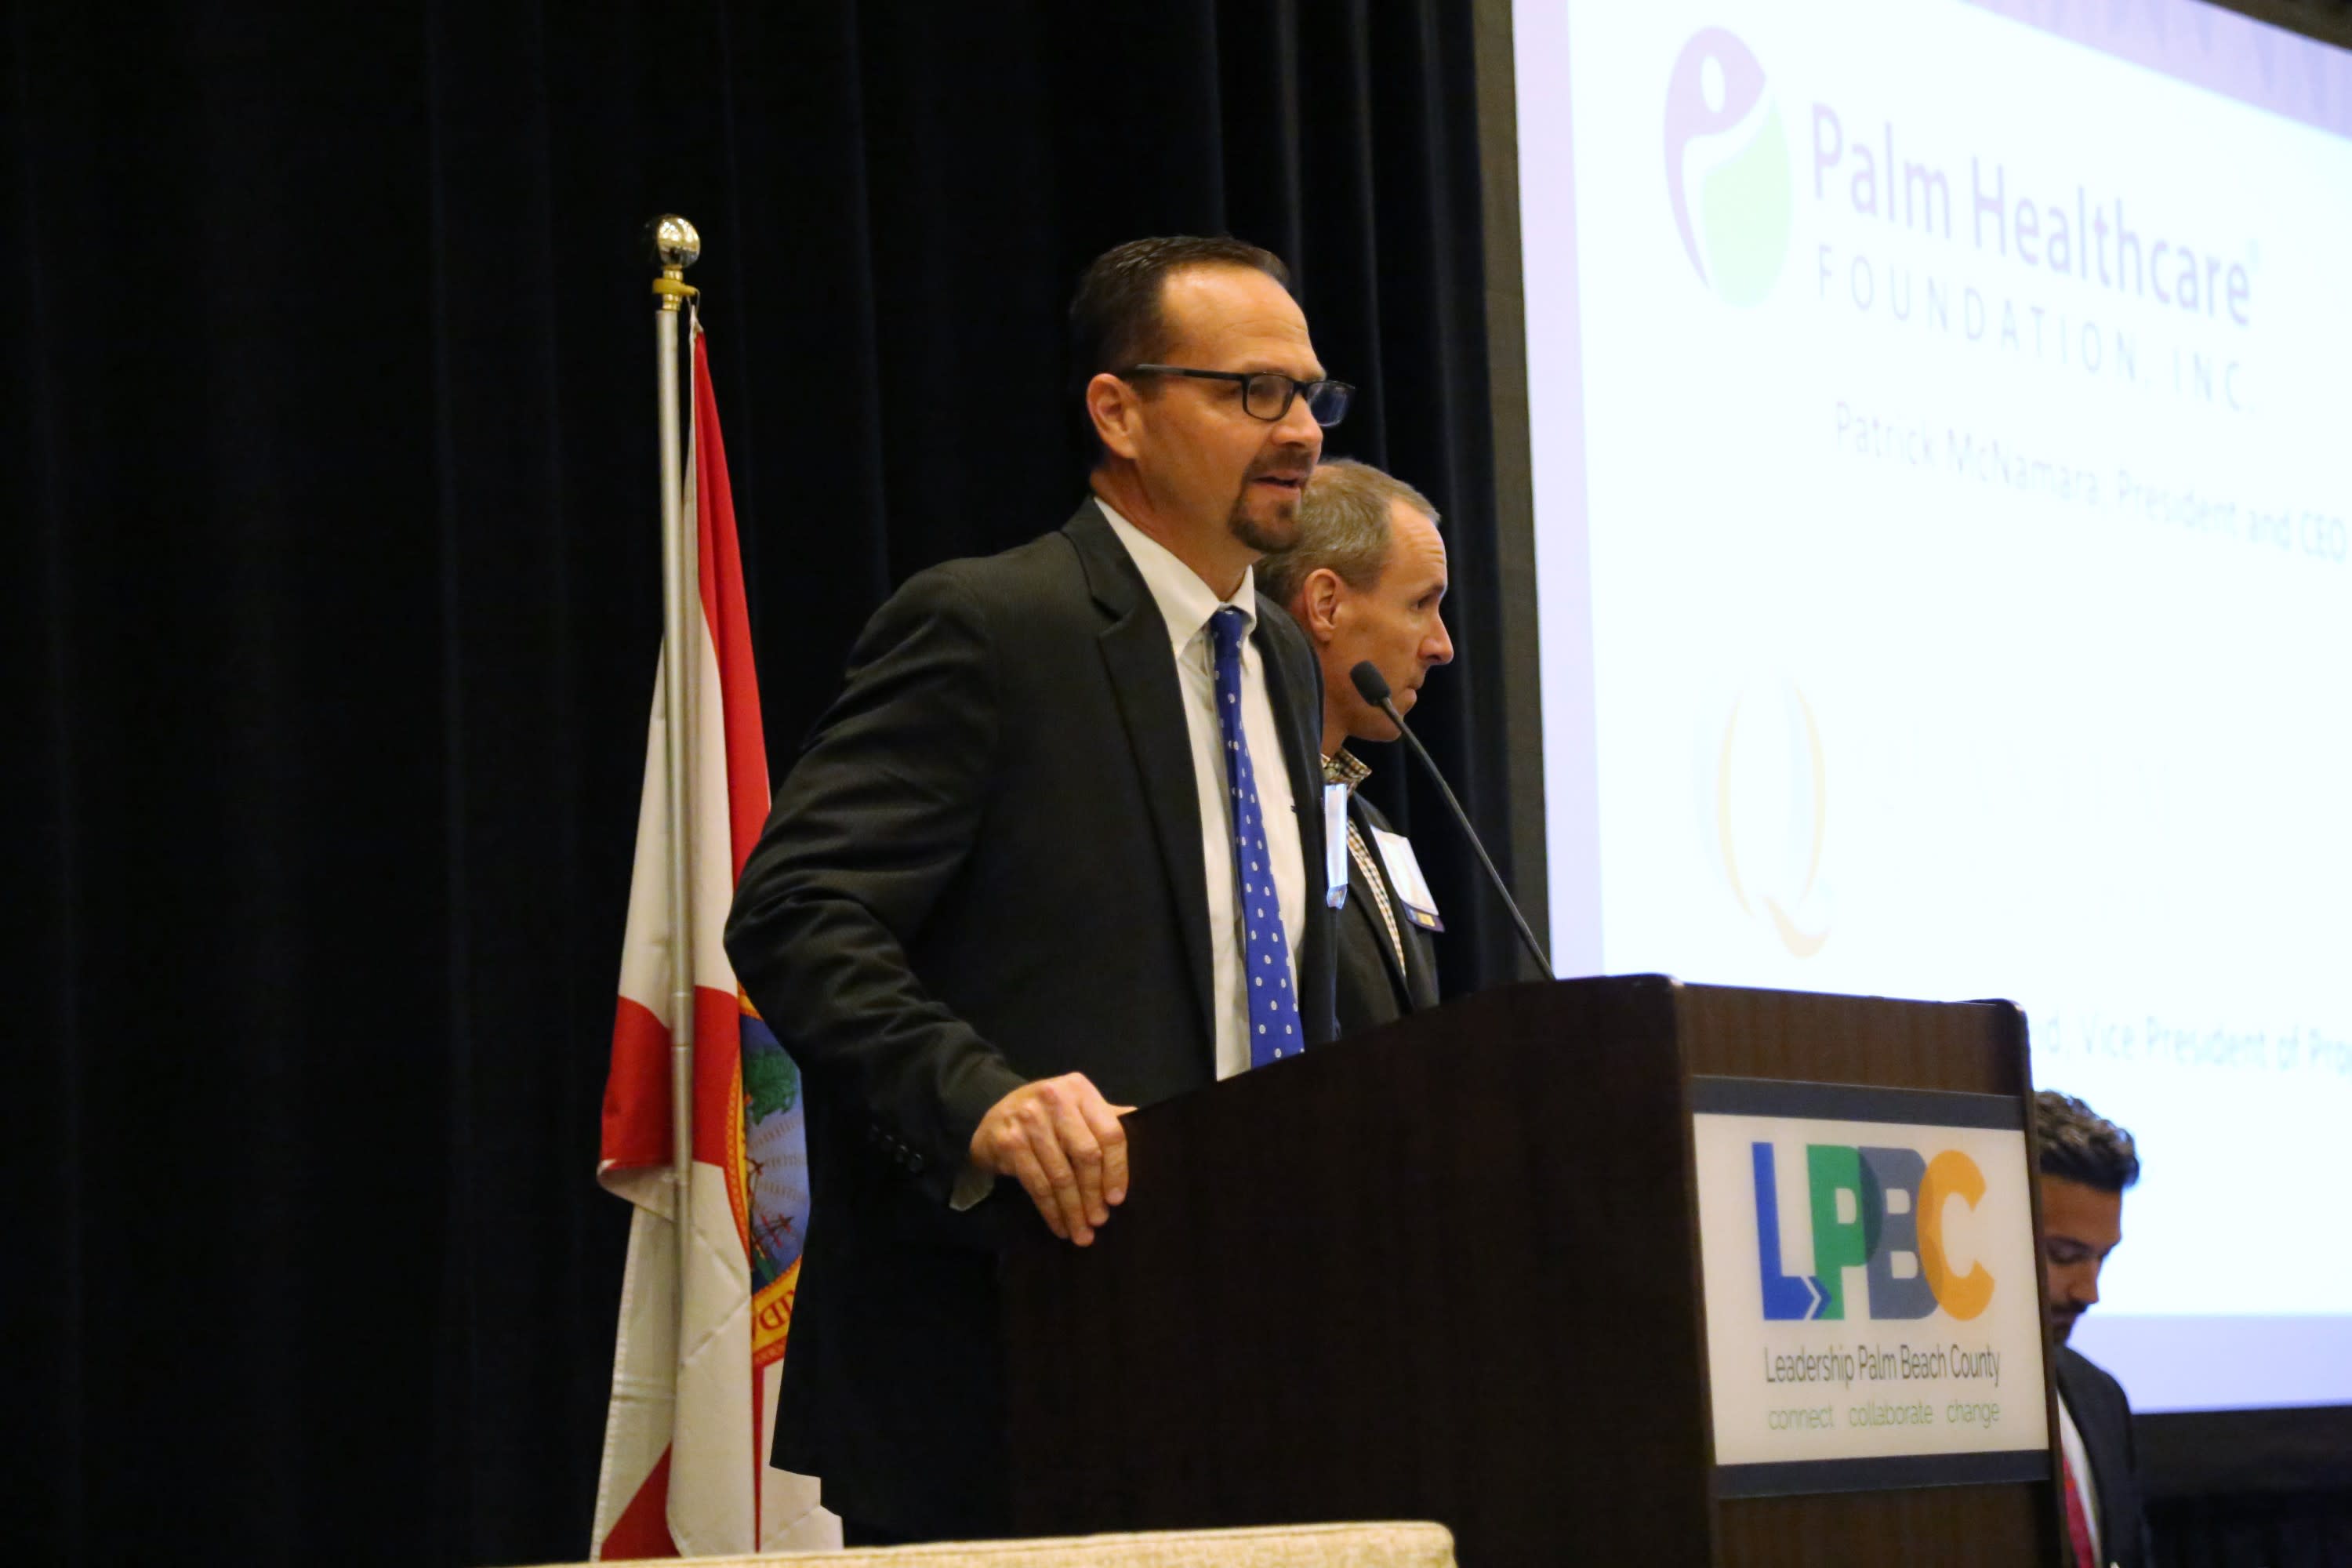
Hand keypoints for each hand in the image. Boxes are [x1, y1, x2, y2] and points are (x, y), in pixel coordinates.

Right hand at [968, 1073, 1133, 1244]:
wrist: (993, 1117)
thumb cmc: (1046, 1117)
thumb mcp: (1076, 1108)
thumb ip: (1105, 1118)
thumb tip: (1147, 1130)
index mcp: (1079, 1089)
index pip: (1109, 1132)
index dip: (1117, 1169)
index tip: (1117, 1199)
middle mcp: (1054, 1098)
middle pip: (1086, 1155)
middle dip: (1094, 1194)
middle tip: (1099, 1221)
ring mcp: (1028, 1119)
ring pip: (1060, 1175)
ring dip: (1073, 1210)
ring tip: (1082, 1233)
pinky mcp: (1009, 1142)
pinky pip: (1037, 1185)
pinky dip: (1050, 1210)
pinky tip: (1060, 1226)